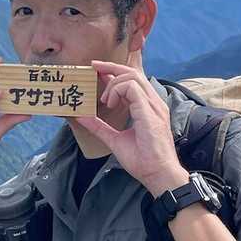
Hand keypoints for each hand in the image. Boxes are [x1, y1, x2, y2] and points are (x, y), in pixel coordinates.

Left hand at [72, 60, 187, 194]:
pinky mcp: (149, 111)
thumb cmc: (143, 161)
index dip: (114, 72)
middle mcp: (153, 103)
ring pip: (132, 76)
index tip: (97, 70)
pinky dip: (117, 91)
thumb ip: (99, 127)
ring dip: (113, 83)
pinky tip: (110, 103)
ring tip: (105, 101)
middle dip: (111, 66)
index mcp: (148, 107)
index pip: (133, 80)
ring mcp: (153, 106)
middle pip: (133, 72)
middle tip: (93, 67)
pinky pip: (131, 88)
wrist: (158, 175)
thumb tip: (81, 117)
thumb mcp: (115, 139)